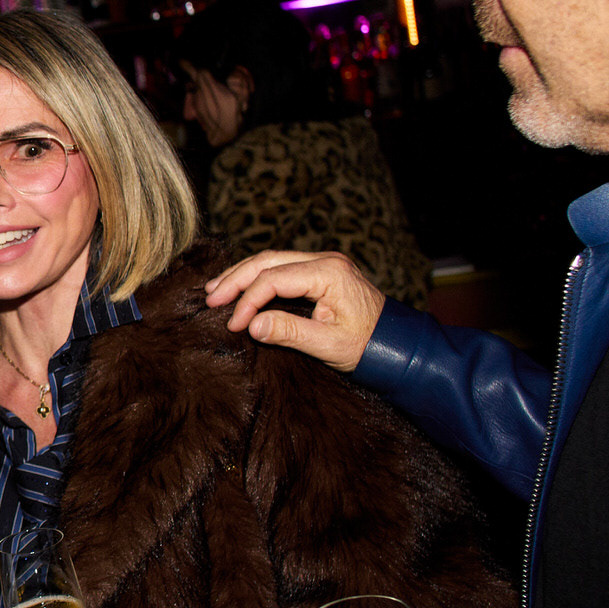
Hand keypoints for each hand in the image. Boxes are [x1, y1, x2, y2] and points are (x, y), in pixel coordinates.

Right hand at [203, 250, 388, 373]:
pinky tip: (241, 287)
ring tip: (216, 290)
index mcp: (329, 273)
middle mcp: (326, 261)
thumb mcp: (328, 345)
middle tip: (210, 299)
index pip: (273, 280)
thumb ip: (289, 332)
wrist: (398, 345)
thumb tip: (251, 326)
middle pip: (268, 262)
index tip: (234, 325)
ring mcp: (324, 263)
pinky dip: (258, 277)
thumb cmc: (368, 346)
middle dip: (236, 280)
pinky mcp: (322, 272)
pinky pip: (283, 268)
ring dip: (243, 275)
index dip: (247, 301)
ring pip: (272, 261)